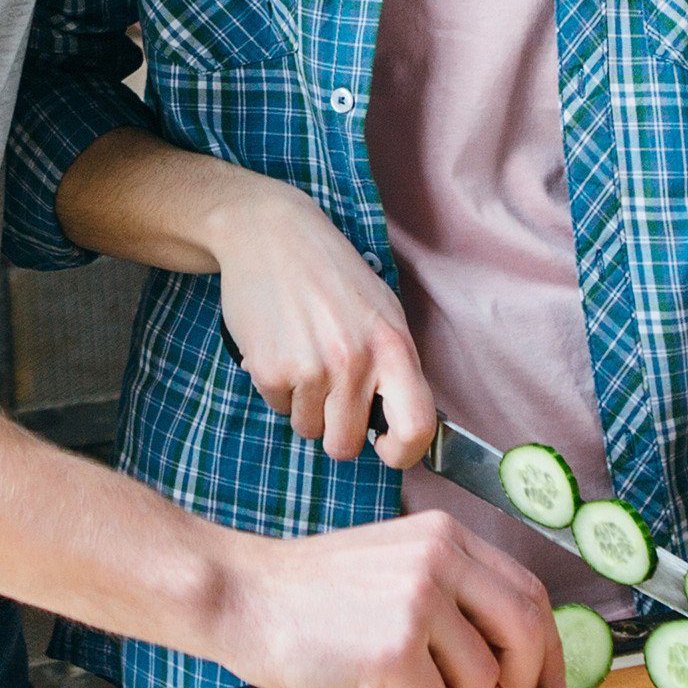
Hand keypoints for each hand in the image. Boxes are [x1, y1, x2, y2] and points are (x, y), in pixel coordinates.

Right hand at [203, 175, 436, 467]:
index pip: (416, 428)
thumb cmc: (333, 276)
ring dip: (305, 405)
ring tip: (305, 355)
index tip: (385, 447)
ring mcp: (311, 368)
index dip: (403, 453)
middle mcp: (355, 361)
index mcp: (394, 346)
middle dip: (337, 430)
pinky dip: (279, 388)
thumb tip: (401, 429)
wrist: (272, 235)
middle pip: (346, 445)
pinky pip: (278, 408)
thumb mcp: (383, 312)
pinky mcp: (270, 370)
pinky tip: (282, 346)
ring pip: (309, 429)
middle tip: (331, 392)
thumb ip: (394, 368)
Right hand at [208, 512, 564, 687]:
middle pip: (528, 633)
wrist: (241, 595)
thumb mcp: (393, 567)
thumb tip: (507, 659)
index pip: (529, 591)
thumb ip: (450, 595)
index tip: (551, 686)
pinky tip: (359, 687)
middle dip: (521, 684)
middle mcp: (444, 559)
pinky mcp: (398, 645)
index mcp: (447, 536)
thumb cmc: (309, 594)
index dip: (550, 646)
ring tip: (383, 679)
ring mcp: (423, 599)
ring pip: (480, 681)